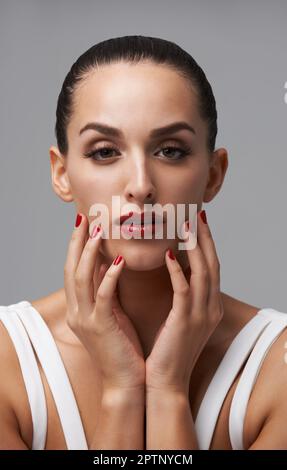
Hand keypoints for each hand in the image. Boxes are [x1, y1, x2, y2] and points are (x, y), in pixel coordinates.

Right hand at [64, 213, 144, 392]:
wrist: (126, 381)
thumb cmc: (122, 346)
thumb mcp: (111, 314)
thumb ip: (107, 291)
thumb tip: (111, 264)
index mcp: (80, 308)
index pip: (73, 270)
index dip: (77, 246)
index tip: (84, 224)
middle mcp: (77, 312)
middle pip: (71, 269)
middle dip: (76, 242)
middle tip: (84, 218)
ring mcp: (86, 320)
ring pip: (81, 279)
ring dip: (89, 253)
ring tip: (98, 232)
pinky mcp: (100, 327)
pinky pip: (102, 296)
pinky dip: (109, 276)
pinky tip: (119, 260)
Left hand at [145, 210, 223, 395]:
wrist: (166, 382)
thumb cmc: (169, 349)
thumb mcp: (182, 318)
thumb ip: (183, 295)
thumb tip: (175, 270)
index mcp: (210, 306)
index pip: (211, 267)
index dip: (206, 243)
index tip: (198, 222)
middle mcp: (210, 307)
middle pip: (211, 264)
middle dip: (204, 237)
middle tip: (196, 214)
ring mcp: (200, 315)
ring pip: (202, 273)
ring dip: (194, 247)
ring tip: (184, 225)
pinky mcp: (185, 322)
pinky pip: (183, 290)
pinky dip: (177, 271)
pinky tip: (167, 255)